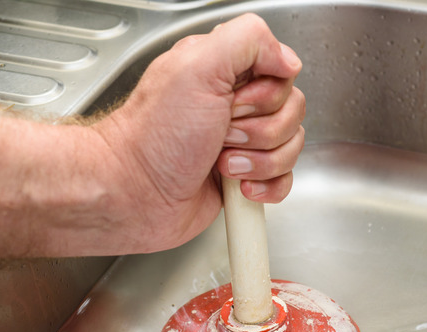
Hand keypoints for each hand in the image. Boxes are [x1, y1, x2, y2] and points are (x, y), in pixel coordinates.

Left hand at [94, 14, 304, 252]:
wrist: (134, 195)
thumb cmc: (153, 138)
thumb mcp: (196, 67)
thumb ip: (248, 41)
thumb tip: (287, 58)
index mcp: (225, 70)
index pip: (282, 71)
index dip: (267, 93)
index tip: (233, 102)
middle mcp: (235, 103)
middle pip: (292, 111)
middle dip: (261, 131)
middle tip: (221, 134)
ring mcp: (243, 142)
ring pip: (291, 147)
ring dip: (260, 161)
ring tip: (222, 163)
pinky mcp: (247, 176)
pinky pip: (284, 179)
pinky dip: (266, 186)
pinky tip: (237, 184)